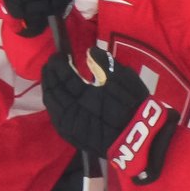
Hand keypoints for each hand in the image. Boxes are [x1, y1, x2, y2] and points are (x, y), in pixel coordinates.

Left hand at [40, 47, 173, 179]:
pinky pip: (55, 115)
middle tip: (52, 61)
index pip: (64, 74)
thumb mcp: (126, 79)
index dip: (59, 63)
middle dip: (51, 74)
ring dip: (49, 87)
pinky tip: (54, 94)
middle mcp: (72, 109)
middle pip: (54, 88)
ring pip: (51, 101)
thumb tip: (90, 51)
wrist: (140, 139)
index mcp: (84, 94)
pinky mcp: (70, 133)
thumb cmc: (135, 107)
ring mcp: (68, 123)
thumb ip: (106, 64)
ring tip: (50, 74)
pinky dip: (53, 102)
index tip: (60, 53)